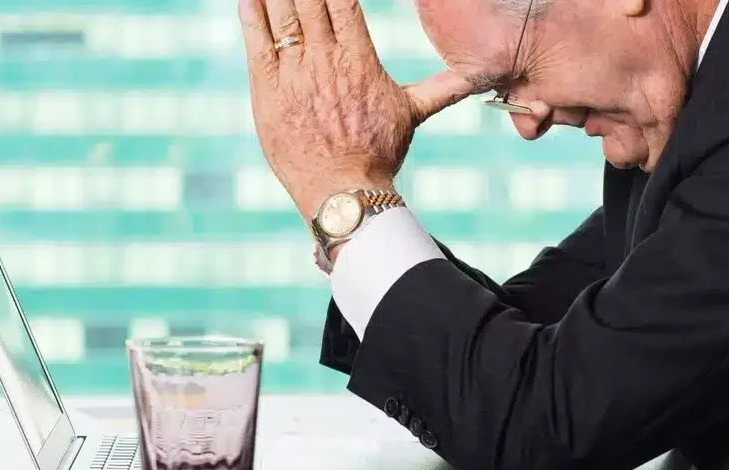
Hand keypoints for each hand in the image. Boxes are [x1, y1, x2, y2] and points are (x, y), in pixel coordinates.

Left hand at [237, 0, 473, 219]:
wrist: (344, 191)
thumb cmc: (378, 154)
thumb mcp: (412, 114)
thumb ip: (441, 89)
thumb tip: (477, 80)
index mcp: (360, 59)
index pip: (343, 2)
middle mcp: (327, 60)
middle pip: (310, 1)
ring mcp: (295, 74)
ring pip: (283, 17)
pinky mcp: (268, 91)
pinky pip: (257, 43)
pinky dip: (252, 16)